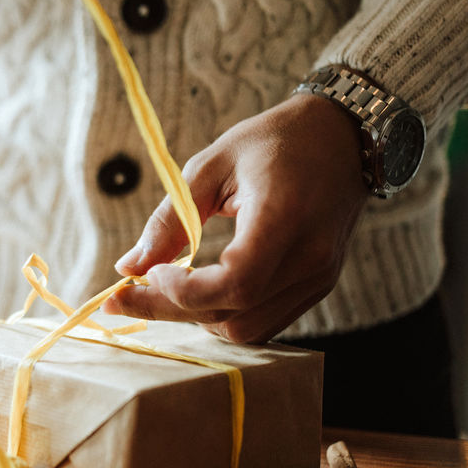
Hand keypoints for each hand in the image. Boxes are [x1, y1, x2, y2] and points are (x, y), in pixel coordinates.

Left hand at [103, 94, 370, 342]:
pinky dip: (225, 314)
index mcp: (284, 217)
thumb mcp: (210, 166)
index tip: (148, 273)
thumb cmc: (273, 142)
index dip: (184, 291)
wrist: (343, 137)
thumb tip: (127, 267)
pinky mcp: (318, 286)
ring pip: (248, 330)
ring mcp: (319, 278)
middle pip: (234, 314)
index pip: (235, 283)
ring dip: (198, 317)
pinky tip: (198, 291)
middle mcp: (310, 258)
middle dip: (172, 310)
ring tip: (164, 290)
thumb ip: (169, 220)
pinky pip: (265, 322)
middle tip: (124, 295)